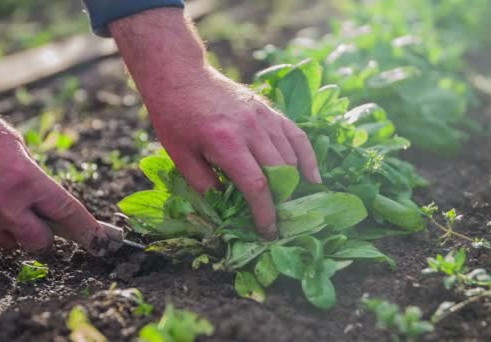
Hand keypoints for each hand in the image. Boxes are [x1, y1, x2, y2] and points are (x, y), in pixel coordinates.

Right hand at [0, 95, 108, 254]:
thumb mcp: (16, 146)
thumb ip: (34, 176)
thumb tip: (47, 201)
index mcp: (25, 179)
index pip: (67, 212)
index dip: (87, 229)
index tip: (99, 242)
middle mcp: (3, 203)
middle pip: (39, 241)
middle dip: (45, 235)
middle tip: (41, 219)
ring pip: (9, 242)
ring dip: (14, 230)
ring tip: (3, 202)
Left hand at [110, 8, 320, 238]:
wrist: (182, 76)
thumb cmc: (176, 117)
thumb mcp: (180, 156)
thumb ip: (205, 185)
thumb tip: (227, 209)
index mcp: (226, 143)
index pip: (257, 185)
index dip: (265, 213)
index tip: (268, 232)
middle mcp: (251, 129)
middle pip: (280, 173)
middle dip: (282, 202)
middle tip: (277, 220)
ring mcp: (264, 117)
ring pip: (291, 157)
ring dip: (293, 184)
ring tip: (288, 203)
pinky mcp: (270, 111)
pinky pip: (297, 136)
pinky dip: (308, 158)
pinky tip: (314, 176)